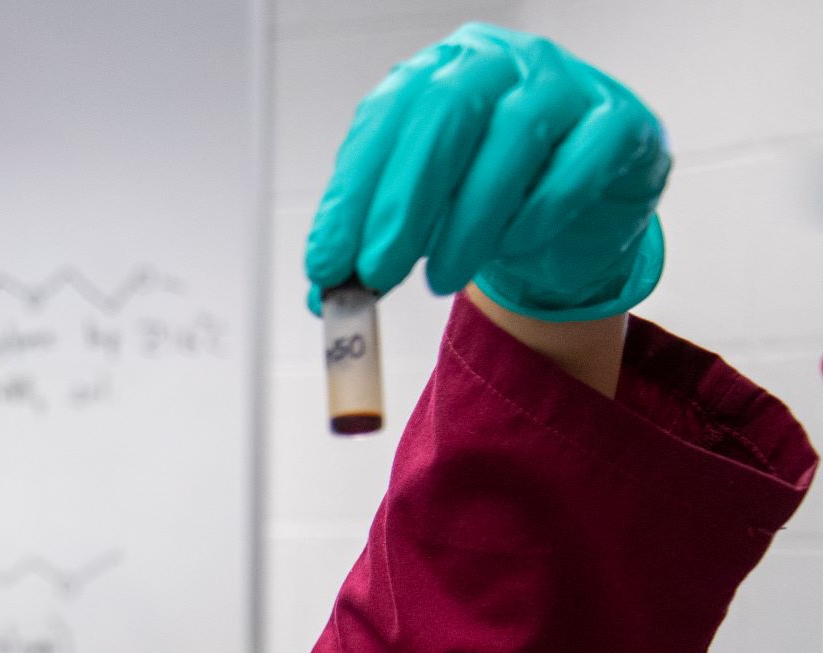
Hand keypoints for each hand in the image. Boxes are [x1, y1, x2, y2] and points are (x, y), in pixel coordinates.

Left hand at [304, 23, 669, 322]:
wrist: (570, 214)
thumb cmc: (483, 201)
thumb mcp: (417, 218)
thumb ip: (370, 245)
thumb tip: (326, 295)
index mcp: (439, 70)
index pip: (387, 116)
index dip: (353, 193)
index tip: (328, 263)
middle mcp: (502, 62)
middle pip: (447, 114)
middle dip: (403, 203)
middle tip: (377, 272)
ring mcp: (567, 85)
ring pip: (513, 139)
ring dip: (467, 223)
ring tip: (440, 280)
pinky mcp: (621, 124)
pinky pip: (579, 164)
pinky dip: (539, 214)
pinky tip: (513, 248)